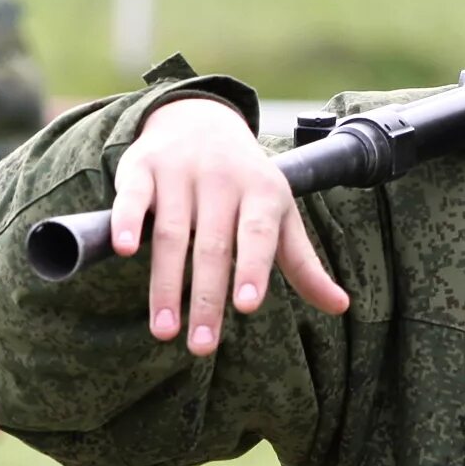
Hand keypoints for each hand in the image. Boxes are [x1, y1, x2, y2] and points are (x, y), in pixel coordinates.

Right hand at [110, 95, 349, 354]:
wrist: (203, 119)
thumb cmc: (248, 183)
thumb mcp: (281, 215)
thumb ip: (303, 263)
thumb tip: (342, 306)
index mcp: (261, 192)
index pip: (257, 234)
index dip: (252, 268)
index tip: (246, 306)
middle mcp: (222, 180)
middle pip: (212, 246)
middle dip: (206, 298)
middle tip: (202, 346)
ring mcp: (180, 172)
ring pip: (170, 233)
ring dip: (165, 284)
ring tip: (164, 330)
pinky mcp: (142, 167)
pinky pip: (133, 196)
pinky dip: (125, 220)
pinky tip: (122, 250)